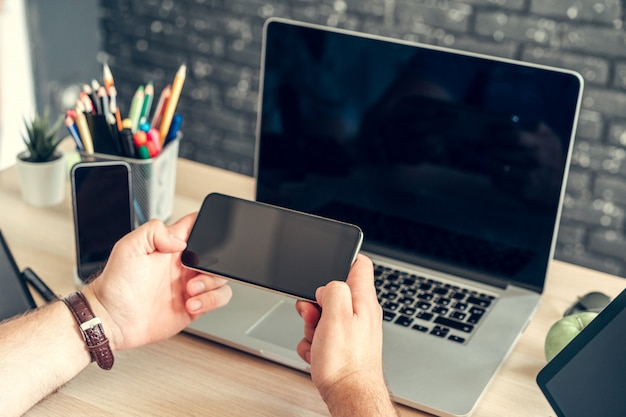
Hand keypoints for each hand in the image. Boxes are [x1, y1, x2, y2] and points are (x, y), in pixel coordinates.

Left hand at [84, 213, 231, 350]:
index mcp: (170, 247)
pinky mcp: (194, 306)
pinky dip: (211, 301)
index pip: (196, 227)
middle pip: (216, 255)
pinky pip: (217, 299)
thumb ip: (153, 231)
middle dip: (214, 263)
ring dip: (211, 284)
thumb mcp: (128, 247)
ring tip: (190, 290)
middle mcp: (183, 265)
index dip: (208, 226)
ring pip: (220, 278)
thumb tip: (179, 240)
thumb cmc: (115, 286)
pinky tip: (192, 303)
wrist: (111, 320)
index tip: (209, 234)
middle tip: (195, 272)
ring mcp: (190, 286)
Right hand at [296, 255, 395, 415]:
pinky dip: (314, 344)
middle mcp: (361, 314)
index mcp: (363, 300)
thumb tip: (325, 287)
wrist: (349, 397)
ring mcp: (353, 331)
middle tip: (314, 317)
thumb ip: (332, 290)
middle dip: (315, 303)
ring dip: (311, 327)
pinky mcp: (344, 347)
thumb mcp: (336, 315)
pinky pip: (321, 337)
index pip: (360, 264)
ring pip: (323, 316)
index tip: (326, 267)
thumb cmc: (346, 362)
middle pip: (332, 293)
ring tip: (317, 341)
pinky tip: (317, 354)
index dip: (342, 260)